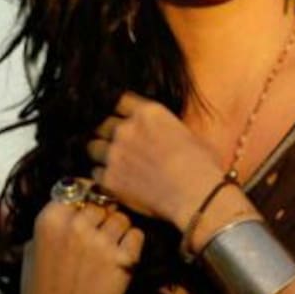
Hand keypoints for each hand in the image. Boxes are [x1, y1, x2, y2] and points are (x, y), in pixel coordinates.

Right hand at [22, 200, 142, 293]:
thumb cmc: (42, 288)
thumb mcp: (33, 250)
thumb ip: (52, 221)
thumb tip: (70, 198)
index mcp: (50, 220)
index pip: (77, 186)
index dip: (88, 191)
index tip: (93, 197)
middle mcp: (76, 226)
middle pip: (103, 202)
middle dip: (103, 215)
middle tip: (98, 234)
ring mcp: (101, 242)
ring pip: (122, 217)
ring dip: (118, 229)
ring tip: (107, 248)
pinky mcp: (122, 259)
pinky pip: (136, 235)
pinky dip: (131, 244)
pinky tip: (119, 257)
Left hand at [87, 92, 224, 228]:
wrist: (195, 193)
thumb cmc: (201, 164)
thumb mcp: (187, 133)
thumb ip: (164, 126)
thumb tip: (160, 132)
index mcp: (148, 112)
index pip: (118, 100)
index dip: (117, 109)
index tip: (119, 117)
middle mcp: (126, 129)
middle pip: (101, 124)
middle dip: (106, 132)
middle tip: (116, 143)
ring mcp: (114, 153)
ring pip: (93, 147)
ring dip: (101, 153)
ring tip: (113, 163)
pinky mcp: (109, 178)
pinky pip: (95, 173)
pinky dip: (103, 176)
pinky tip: (116, 181)